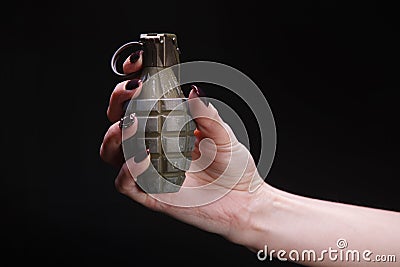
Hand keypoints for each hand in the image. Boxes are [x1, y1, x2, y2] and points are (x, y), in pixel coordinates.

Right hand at [100, 50, 270, 244]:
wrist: (245, 202)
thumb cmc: (234, 169)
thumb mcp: (224, 136)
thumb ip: (208, 116)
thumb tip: (194, 92)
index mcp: (169, 129)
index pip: (140, 102)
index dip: (133, 83)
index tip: (136, 65)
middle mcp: (154, 147)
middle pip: (119, 122)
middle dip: (118, 102)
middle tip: (132, 92)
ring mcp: (151, 169)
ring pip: (114, 152)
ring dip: (116, 135)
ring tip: (131, 124)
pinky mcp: (152, 193)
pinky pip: (127, 182)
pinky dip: (129, 169)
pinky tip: (141, 157)